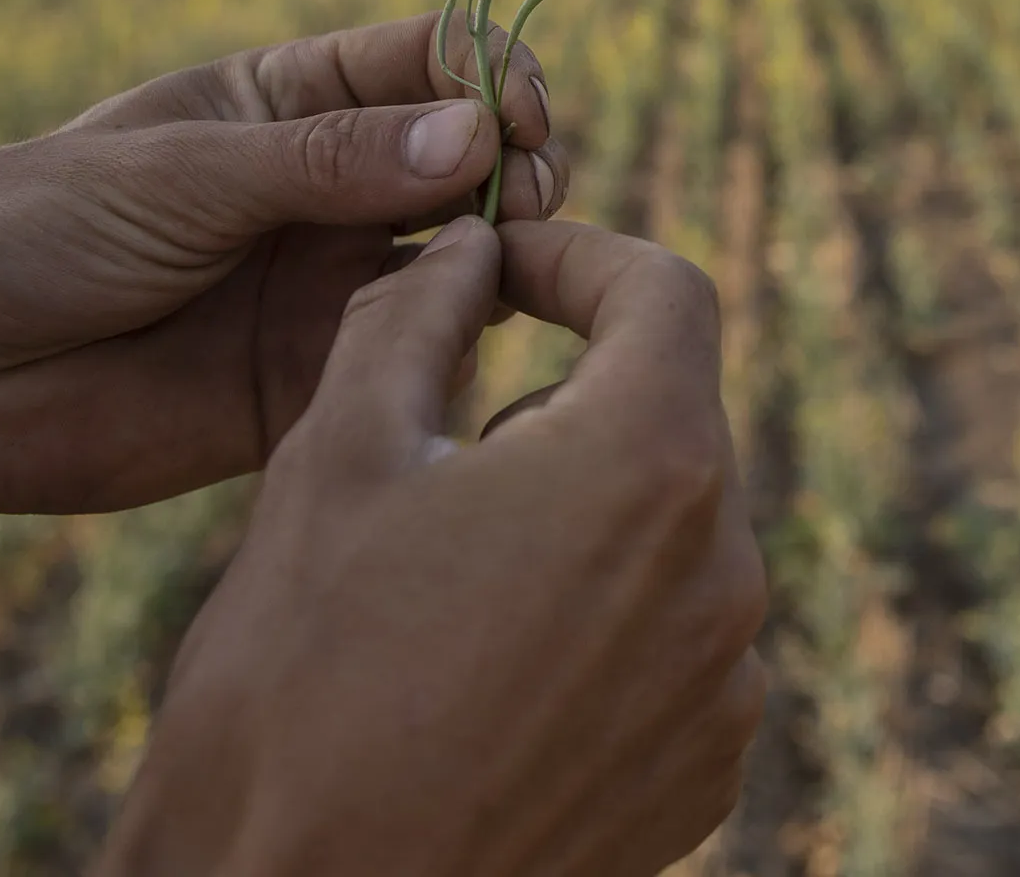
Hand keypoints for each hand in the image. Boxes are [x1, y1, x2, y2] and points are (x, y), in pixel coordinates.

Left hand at [0, 13, 573, 517]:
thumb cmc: (31, 233)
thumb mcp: (182, 173)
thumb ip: (329, 161)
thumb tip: (479, 135)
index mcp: (291, 104)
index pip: (435, 61)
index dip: (495, 77)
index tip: (520, 116)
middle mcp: (328, 191)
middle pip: (475, 158)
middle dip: (521, 167)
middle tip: (524, 201)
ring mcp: (328, 288)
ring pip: (467, 262)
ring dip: (506, 260)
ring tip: (500, 273)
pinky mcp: (318, 387)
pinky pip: (417, 365)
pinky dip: (454, 355)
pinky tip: (445, 354)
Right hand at [97, 217, 767, 876]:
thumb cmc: (294, 689)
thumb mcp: (333, 457)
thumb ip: (413, 315)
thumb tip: (465, 247)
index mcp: (650, 465)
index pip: (666, 293)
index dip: (577, 258)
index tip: (499, 270)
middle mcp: (724, 571)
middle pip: (667, 418)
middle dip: (560, 400)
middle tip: (430, 446)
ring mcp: (725, 686)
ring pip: (665, 535)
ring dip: (574, 519)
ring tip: (440, 582)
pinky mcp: (703, 773)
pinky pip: (670, 644)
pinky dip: (595, 625)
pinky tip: (482, 674)